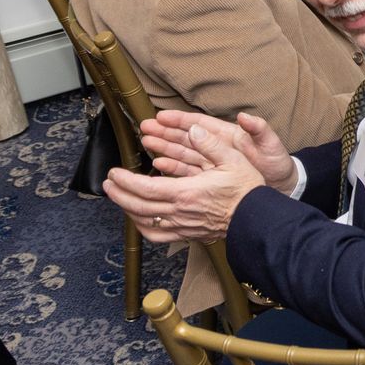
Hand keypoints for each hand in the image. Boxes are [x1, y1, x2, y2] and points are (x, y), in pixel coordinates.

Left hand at [102, 123, 266, 243]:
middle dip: (118, 194)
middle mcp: (179, 212)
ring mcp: (182, 225)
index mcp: (186, 192)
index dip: (125, 181)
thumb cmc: (246, 190)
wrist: (256, 218)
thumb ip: (210, 143)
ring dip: (127, 210)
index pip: (145, 188)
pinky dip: (143, 228)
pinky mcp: (187, 234)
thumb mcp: (233, 159)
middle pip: (138, 206)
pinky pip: (158, 236)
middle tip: (108, 184)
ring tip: (119, 198)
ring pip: (144, 222)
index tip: (114, 173)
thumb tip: (193, 129)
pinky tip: (139, 219)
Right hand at [142, 109, 294, 193]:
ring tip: (146, 142)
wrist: (283, 186)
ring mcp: (213, 163)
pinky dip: (173, 168)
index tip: (161, 116)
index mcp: (229, 136)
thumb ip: (259, 129)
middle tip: (145, 127)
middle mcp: (217, 147)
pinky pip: (188, 172)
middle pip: (186, 137)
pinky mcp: (211, 178)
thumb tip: (245, 116)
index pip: (200, 124)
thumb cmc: (278, 163)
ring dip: (165, 148)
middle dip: (165, 131)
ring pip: (183, 153)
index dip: (180, 119)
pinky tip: (159, 166)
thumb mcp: (270, 145)